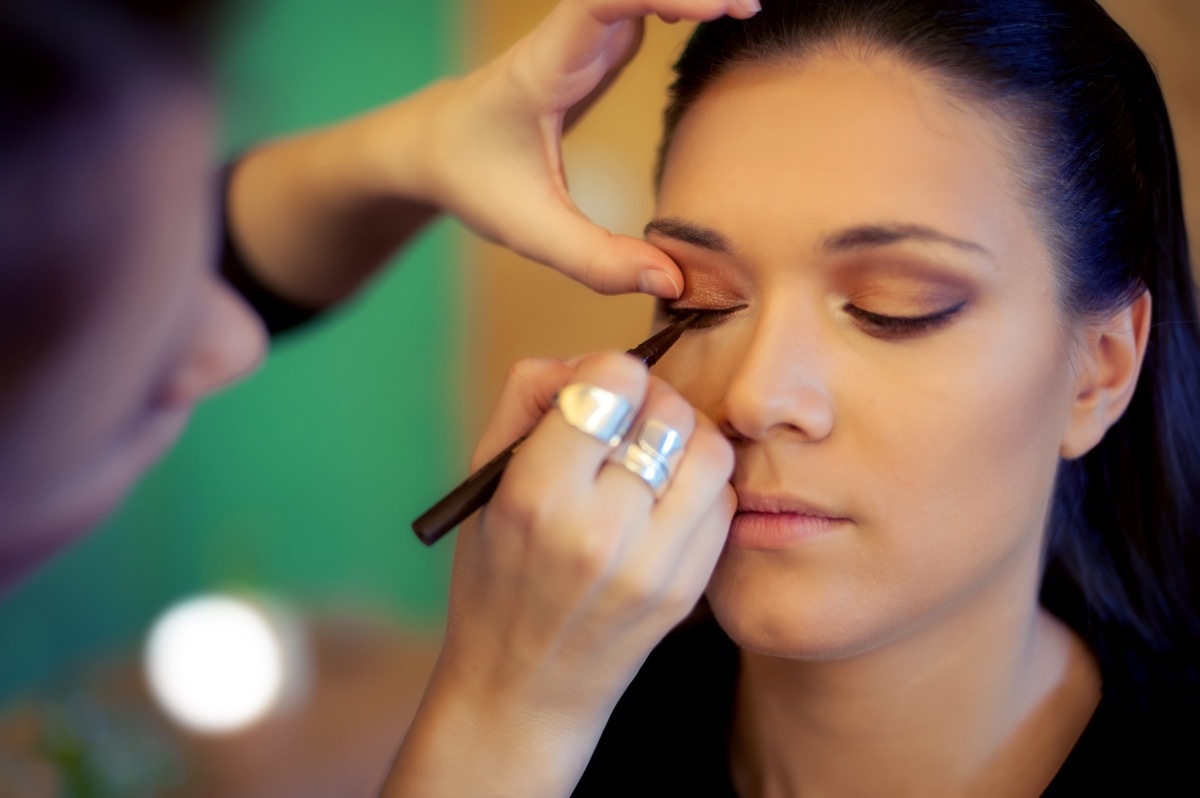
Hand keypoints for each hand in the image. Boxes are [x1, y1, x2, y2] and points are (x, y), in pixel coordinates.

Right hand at [383, 352, 733, 796]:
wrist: (523, 689)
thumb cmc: (495, 573)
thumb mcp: (484, 480)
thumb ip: (529, 398)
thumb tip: (590, 362)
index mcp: (537, 497)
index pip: (612, 382)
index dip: (606, 373)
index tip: (597, 394)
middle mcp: (600, 532)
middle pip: (669, 410)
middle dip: (649, 401)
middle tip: (627, 422)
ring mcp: (653, 566)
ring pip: (710, 449)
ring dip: (684, 438)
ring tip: (652, 456)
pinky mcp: (688, 589)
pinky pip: (723, 500)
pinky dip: (701, 484)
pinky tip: (666, 499)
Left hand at [416, 0, 760, 297]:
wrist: (437, 145)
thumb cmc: (478, 181)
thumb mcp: (532, 231)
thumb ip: (598, 262)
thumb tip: (673, 282)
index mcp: (547, 69)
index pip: (603, 2)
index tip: (720, 7)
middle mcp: (568, 39)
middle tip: (752, 7)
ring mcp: (586, 37)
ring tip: (748, 10)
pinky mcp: (600, 46)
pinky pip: (647, 5)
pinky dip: (685, 4)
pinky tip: (721, 16)